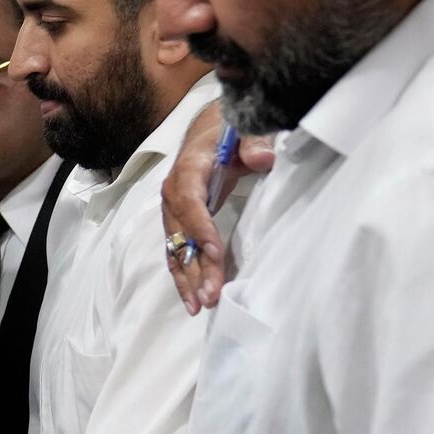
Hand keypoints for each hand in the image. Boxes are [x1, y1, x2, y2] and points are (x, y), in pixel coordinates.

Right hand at [159, 101, 273, 314]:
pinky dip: (183, 274)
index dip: (200, 228)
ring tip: (199, 306)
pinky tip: (192, 296)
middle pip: (180, 234)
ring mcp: (173, 209)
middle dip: (194, 267)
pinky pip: (177, 250)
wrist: (211, 127)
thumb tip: (260, 159)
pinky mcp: (179, 221)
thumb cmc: (229, 129)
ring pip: (175, 248)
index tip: (215, 253)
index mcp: (189, 168)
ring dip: (186, 278)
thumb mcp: (244, 127)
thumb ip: (254, 141)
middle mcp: (173, 192)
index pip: (189, 202)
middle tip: (209, 296)